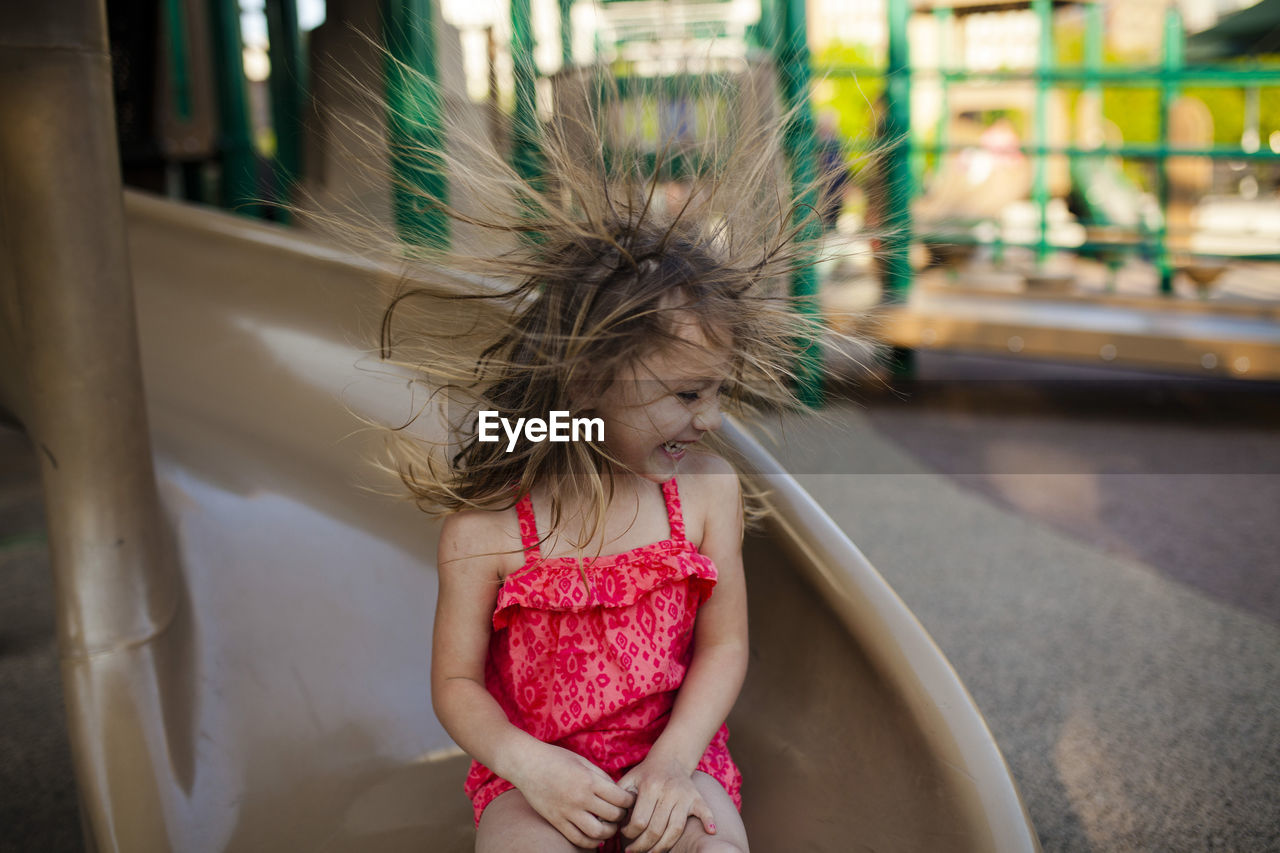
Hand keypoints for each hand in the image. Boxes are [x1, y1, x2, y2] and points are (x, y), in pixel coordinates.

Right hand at [512, 743, 635, 847]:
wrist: (527, 764)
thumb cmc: (556, 758)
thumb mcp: (583, 761)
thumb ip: (602, 776)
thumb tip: (618, 792)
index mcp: (589, 780)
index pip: (621, 798)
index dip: (630, 801)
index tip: (629, 801)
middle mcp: (580, 798)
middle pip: (612, 816)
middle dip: (622, 816)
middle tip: (621, 813)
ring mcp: (567, 812)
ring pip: (597, 833)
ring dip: (609, 832)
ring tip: (610, 826)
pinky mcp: (556, 821)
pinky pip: (577, 839)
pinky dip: (591, 842)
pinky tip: (596, 837)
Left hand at [618, 754, 715, 852]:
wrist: (669, 759)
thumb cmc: (645, 774)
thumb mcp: (628, 780)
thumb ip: (618, 799)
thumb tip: (606, 822)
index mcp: (650, 786)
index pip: (640, 820)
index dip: (630, 834)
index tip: (624, 836)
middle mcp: (668, 791)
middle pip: (656, 829)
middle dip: (642, 846)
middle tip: (633, 851)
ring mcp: (684, 795)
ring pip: (675, 829)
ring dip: (662, 847)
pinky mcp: (696, 797)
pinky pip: (705, 811)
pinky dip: (709, 821)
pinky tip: (710, 831)